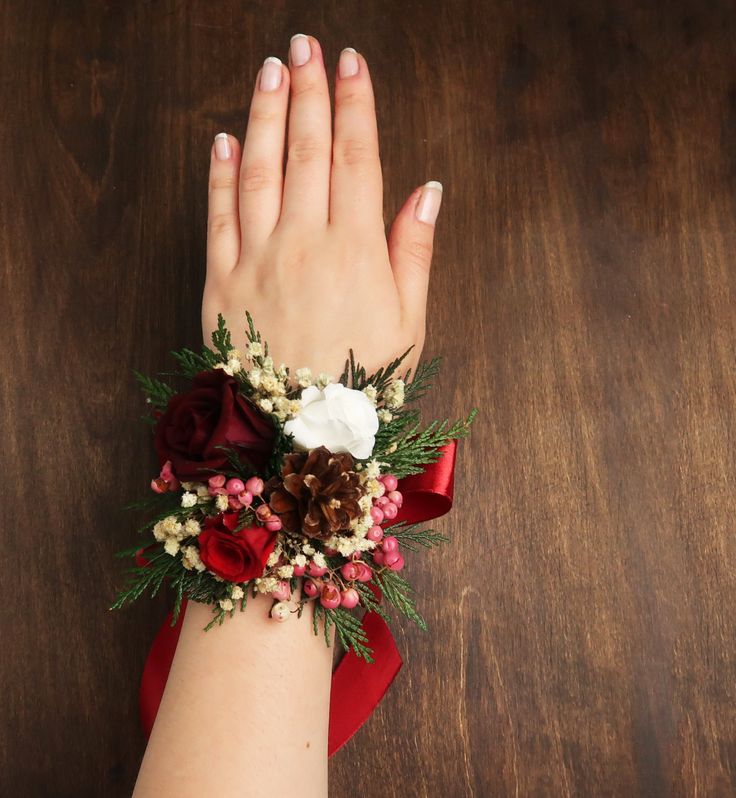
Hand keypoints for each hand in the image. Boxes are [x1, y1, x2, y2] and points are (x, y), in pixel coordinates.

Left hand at [201, 35, 442, 378]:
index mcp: (356, 251)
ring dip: (266, 115)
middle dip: (308, 93)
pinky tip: (225, 138)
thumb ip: (415, 251)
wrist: (303, 433)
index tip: (353, 64)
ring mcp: (257, 260)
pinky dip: (220, 173)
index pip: (356, 159)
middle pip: (306, 151)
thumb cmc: (363, 383)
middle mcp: (304, 244)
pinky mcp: (220, 283)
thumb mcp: (409, 322)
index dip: (355, 107)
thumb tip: (428, 189)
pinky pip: (219, 216)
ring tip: (272, 71)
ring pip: (260, 171)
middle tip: (306, 46)